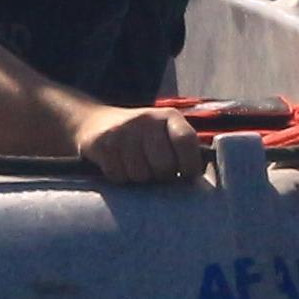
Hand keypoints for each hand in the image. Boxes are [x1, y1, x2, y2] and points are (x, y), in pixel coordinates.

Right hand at [75, 103, 216, 186]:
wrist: (94, 122)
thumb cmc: (141, 137)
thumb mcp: (163, 133)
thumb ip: (182, 149)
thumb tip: (204, 181)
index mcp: (169, 117)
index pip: (186, 141)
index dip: (190, 165)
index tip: (186, 176)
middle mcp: (147, 119)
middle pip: (164, 165)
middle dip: (161, 176)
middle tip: (155, 172)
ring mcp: (123, 130)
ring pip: (140, 175)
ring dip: (138, 178)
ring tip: (135, 167)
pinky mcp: (102, 143)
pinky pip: (119, 175)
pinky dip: (119, 177)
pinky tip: (118, 165)